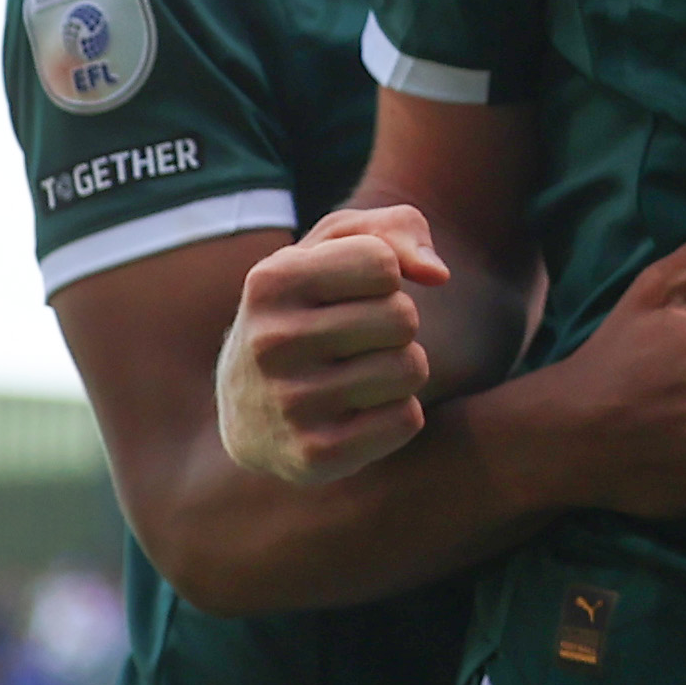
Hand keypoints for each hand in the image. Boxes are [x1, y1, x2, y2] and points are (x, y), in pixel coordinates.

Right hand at [219, 205, 448, 482]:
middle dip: (396, 325)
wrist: (248, 412)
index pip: (382, 262)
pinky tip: (356, 413)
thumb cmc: (309, 309)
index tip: (351, 292)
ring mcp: (289, 403)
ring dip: (399, 370)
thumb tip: (437, 273)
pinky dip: (396, 414)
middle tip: (358, 340)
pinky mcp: (315, 455)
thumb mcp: (334, 250)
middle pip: (403, 318)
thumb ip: (395, 229)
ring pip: (410, 369)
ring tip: (356, 374)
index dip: (385, 277)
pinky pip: (407, 420)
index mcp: (270, 281)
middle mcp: (271, 342)